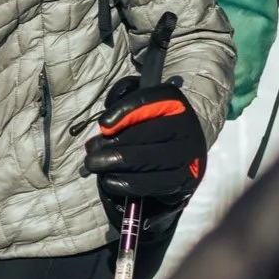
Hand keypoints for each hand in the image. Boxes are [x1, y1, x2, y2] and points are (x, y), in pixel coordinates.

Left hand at [82, 78, 206, 208]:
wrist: (180, 156)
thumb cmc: (151, 126)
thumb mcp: (138, 104)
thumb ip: (123, 95)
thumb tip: (109, 112)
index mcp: (173, 101)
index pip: (148, 101)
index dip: (123, 112)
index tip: (103, 125)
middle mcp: (185, 126)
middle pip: (146, 134)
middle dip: (113, 144)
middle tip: (91, 151)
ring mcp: (187, 155)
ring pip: (146, 160)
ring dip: (114, 164)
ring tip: (94, 165)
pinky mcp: (183, 181)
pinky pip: (150, 184)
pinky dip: (125, 183)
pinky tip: (109, 180)